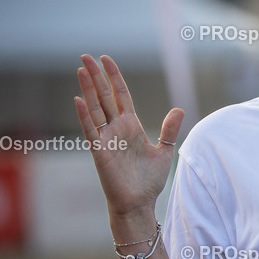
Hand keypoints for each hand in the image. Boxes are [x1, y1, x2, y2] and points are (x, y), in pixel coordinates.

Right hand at [74, 55, 183, 217]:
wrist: (139, 203)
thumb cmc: (148, 181)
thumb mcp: (164, 151)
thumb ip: (169, 130)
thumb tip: (179, 109)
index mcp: (131, 126)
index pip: (121, 95)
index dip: (114, 77)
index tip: (106, 59)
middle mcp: (117, 128)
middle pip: (105, 96)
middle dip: (97, 76)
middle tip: (86, 55)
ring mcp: (107, 138)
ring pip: (96, 108)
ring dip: (88, 88)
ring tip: (81, 68)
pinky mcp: (100, 152)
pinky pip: (91, 130)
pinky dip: (85, 115)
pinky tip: (79, 99)